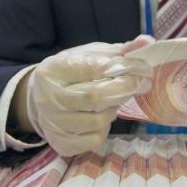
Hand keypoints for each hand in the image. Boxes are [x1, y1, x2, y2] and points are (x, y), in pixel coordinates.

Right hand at [25, 36, 153, 155]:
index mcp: (54, 70)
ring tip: (114, 100)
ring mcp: (53, 124)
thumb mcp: (89, 55)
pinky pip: (95, 139)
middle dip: (125, 89)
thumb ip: (117, 51)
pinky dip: (105, 128)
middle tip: (142, 84)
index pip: (92, 68)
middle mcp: (48, 98)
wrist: (40, 98)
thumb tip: (146, 42)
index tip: (143, 69)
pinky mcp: (61, 143)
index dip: (123, 68)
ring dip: (114, 109)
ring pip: (97, 121)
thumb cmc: (70, 73)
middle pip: (95, 97)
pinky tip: (102, 117)